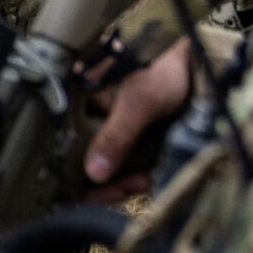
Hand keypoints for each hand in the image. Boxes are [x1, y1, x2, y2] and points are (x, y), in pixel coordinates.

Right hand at [84, 40, 191, 202]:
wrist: (194, 63)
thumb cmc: (163, 70)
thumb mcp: (139, 102)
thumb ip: (116, 135)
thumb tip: (94, 173)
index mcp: (74, 97)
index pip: (58, 139)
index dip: (69, 169)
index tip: (96, 185)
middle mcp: (82, 111)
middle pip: (76, 156)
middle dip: (99, 179)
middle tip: (125, 189)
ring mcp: (102, 123)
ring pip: (98, 161)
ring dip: (117, 179)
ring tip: (142, 182)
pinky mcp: (121, 132)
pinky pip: (116, 160)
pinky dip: (128, 173)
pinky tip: (145, 176)